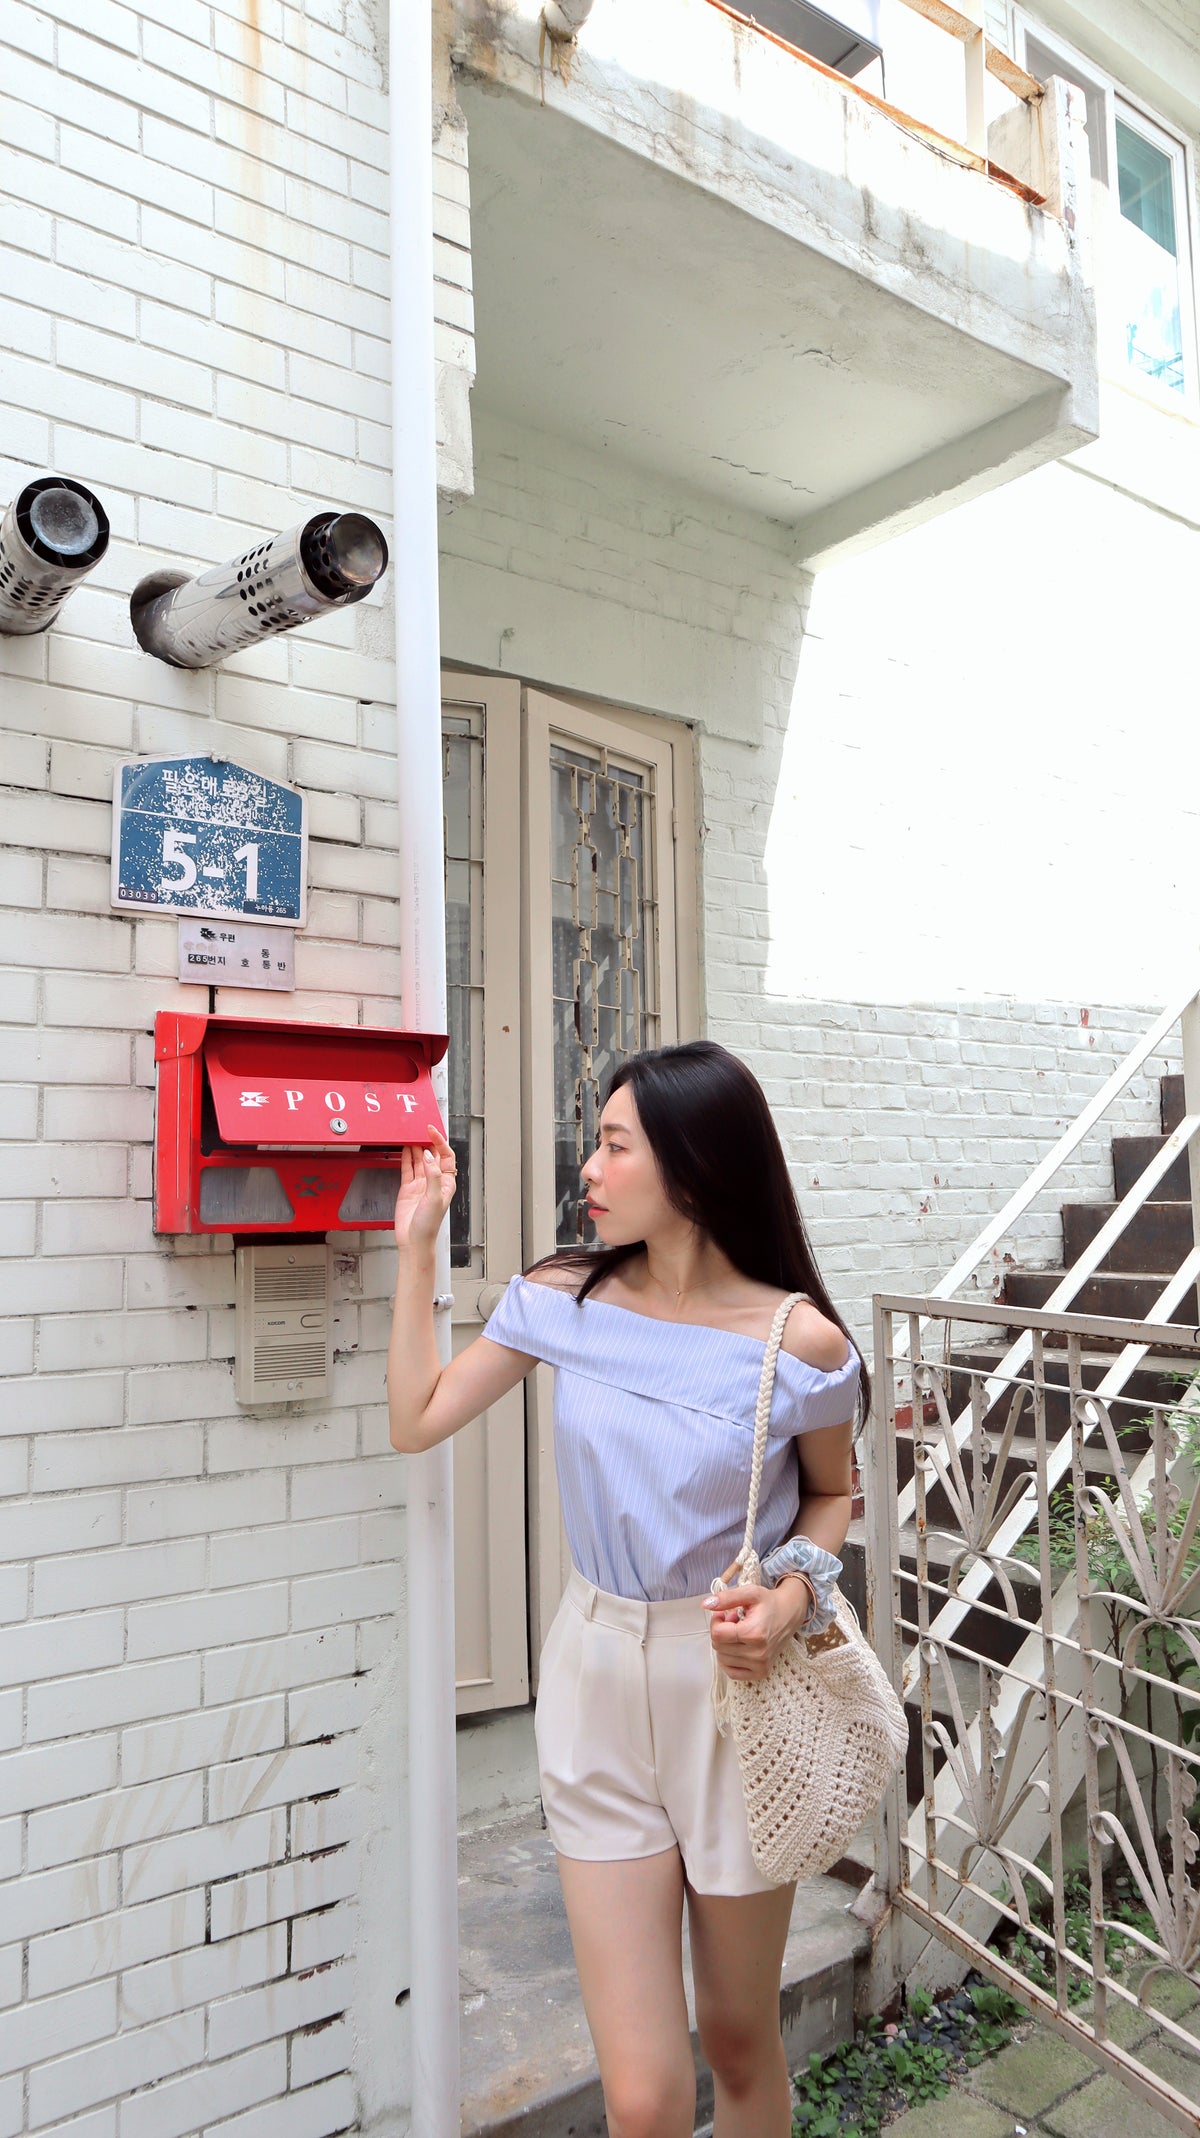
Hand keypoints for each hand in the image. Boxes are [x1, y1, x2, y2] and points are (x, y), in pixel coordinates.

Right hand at [393, 1124, 456, 1252]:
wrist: (413, 1241)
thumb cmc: (428, 1226)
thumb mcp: (434, 1198)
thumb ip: (432, 1176)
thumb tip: (429, 1156)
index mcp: (446, 1182)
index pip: (446, 1156)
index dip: (440, 1142)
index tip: (432, 1131)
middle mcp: (434, 1181)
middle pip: (433, 1155)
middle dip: (427, 1141)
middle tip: (420, 1128)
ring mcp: (420, 1184)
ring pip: (419, 1160)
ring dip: (416, 1147)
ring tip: (411, 1134)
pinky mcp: (408, 1188)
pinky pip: (407, 1168)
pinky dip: (405, 1157)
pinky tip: (404, 1148)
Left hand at [702, 1563, 814, 1682]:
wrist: (790, 1614)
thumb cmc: (769, 1603)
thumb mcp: (749, 1593)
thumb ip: (726, 1598)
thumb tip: (705, 1605)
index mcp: (755, 1634)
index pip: (717, 1635)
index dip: (716, 1621)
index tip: (726, 1614)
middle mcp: (758, 1654)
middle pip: (718, 1647)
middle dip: (722, 1632)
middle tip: (735, 1621)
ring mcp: (760, 1666)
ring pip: (723, 1659)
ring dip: (727, 1644)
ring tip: (740, 1632)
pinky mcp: (761, 1673)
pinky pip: (732, 1673)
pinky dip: (730, 1660)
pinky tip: (738, 1647)